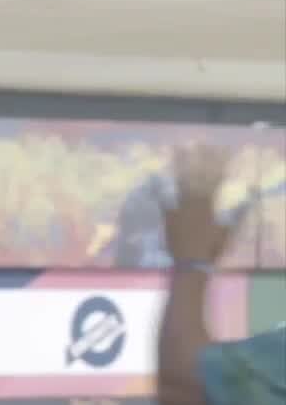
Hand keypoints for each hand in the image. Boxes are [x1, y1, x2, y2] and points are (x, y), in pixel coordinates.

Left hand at [163, 142, 236, 264]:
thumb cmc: (212, 248)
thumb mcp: (228, 230)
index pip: (216, 179)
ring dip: (180, 165)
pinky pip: (163, 198)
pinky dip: (159, 187)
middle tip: (197, 141)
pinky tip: (155, 175)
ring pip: (180, 182)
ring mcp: (179, 208)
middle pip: (196, 176)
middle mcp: (193, 202)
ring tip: (178, 149)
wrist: (191, 263)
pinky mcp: (167, 215)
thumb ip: (238, 212)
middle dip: (198, 158)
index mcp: (209, 205)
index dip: (219, 163)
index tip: (221, 149)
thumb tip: (249, 195)